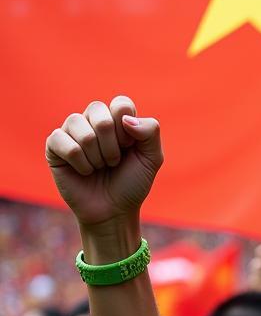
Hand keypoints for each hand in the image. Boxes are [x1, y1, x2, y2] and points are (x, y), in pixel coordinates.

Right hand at [45, 96, 162, 230]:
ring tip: (99, 168)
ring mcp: (72, 131)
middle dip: (112, 146)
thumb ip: (151, 132)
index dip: (128, 130)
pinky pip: (64, 141)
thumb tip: (126, 118)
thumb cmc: (132, 184)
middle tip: (114, 162)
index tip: (129, 149)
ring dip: (96, 156)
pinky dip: (80, 162)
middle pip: (100, 114)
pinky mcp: (54, 145)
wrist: (113, 211)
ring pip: (80, 127)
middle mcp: (92, 121)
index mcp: (117, 120)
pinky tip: (83, 171)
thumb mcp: (152, 159)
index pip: (121, 104)